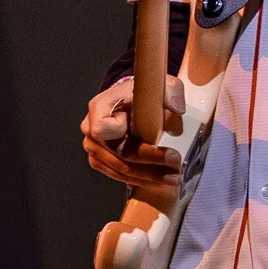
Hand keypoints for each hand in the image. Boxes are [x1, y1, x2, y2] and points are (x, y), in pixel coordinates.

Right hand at [81, 74, 185, 191]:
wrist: (130, 100)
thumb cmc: (142, 93)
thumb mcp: (159, 86)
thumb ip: (170, 93)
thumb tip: (177, 108)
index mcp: (100, 107)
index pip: (101, 129)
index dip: (123, 136)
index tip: (153, 136)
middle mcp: (90, 129)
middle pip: (117, 155)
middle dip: (149, 164)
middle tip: (176, 164)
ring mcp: (95, 148)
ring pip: (119, 170)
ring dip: (148, 177)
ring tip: (174, 177)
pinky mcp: (102, 160)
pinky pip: (119, 176)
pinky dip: (141, 181)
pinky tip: (161, 182)